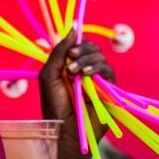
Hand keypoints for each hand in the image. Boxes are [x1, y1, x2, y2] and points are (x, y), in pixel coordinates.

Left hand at [39, 29, 115, 158]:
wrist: (65, 129)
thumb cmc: (54, 105)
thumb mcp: (49, 74)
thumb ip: (59, 51)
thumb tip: (73, 28)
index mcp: (71, 65)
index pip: (79, 44)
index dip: (77, 40)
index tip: (69, 44)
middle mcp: (85, 70)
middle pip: (91, 47)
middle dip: (81, 49)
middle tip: (70, 58)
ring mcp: (97, 79)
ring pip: (100, 56)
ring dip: (86, 59)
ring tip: (73, 71)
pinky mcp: (109, 89)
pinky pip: (108, 70)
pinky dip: (96, 68)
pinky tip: (85, 75)